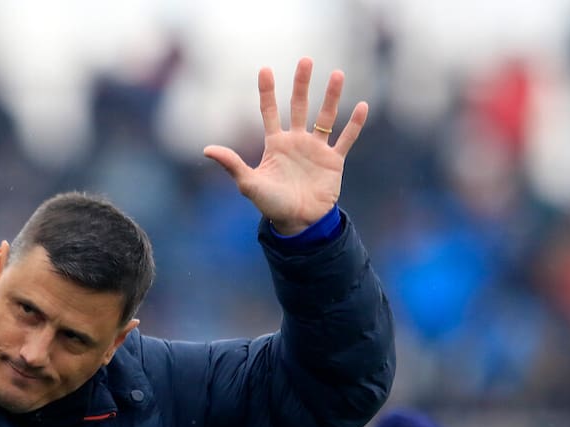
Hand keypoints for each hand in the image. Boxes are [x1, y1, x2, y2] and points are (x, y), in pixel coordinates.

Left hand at [204, 58, 367, 234]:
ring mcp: (316, 150)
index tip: (265, 69)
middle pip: (299, 106)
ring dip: (331, 96)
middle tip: (305, 60)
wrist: (299, 223)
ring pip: (326, 117)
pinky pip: (346, 138)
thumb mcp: (249, 183)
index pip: (270, 111)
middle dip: (302, 83)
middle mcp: (296, 142)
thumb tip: (206, 149)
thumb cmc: (272, 205)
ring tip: (337, 74)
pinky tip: (362, 105)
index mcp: (276, 145)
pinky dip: (354, 124)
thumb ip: (232, 164)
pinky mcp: (333, 161)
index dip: (267, 91)